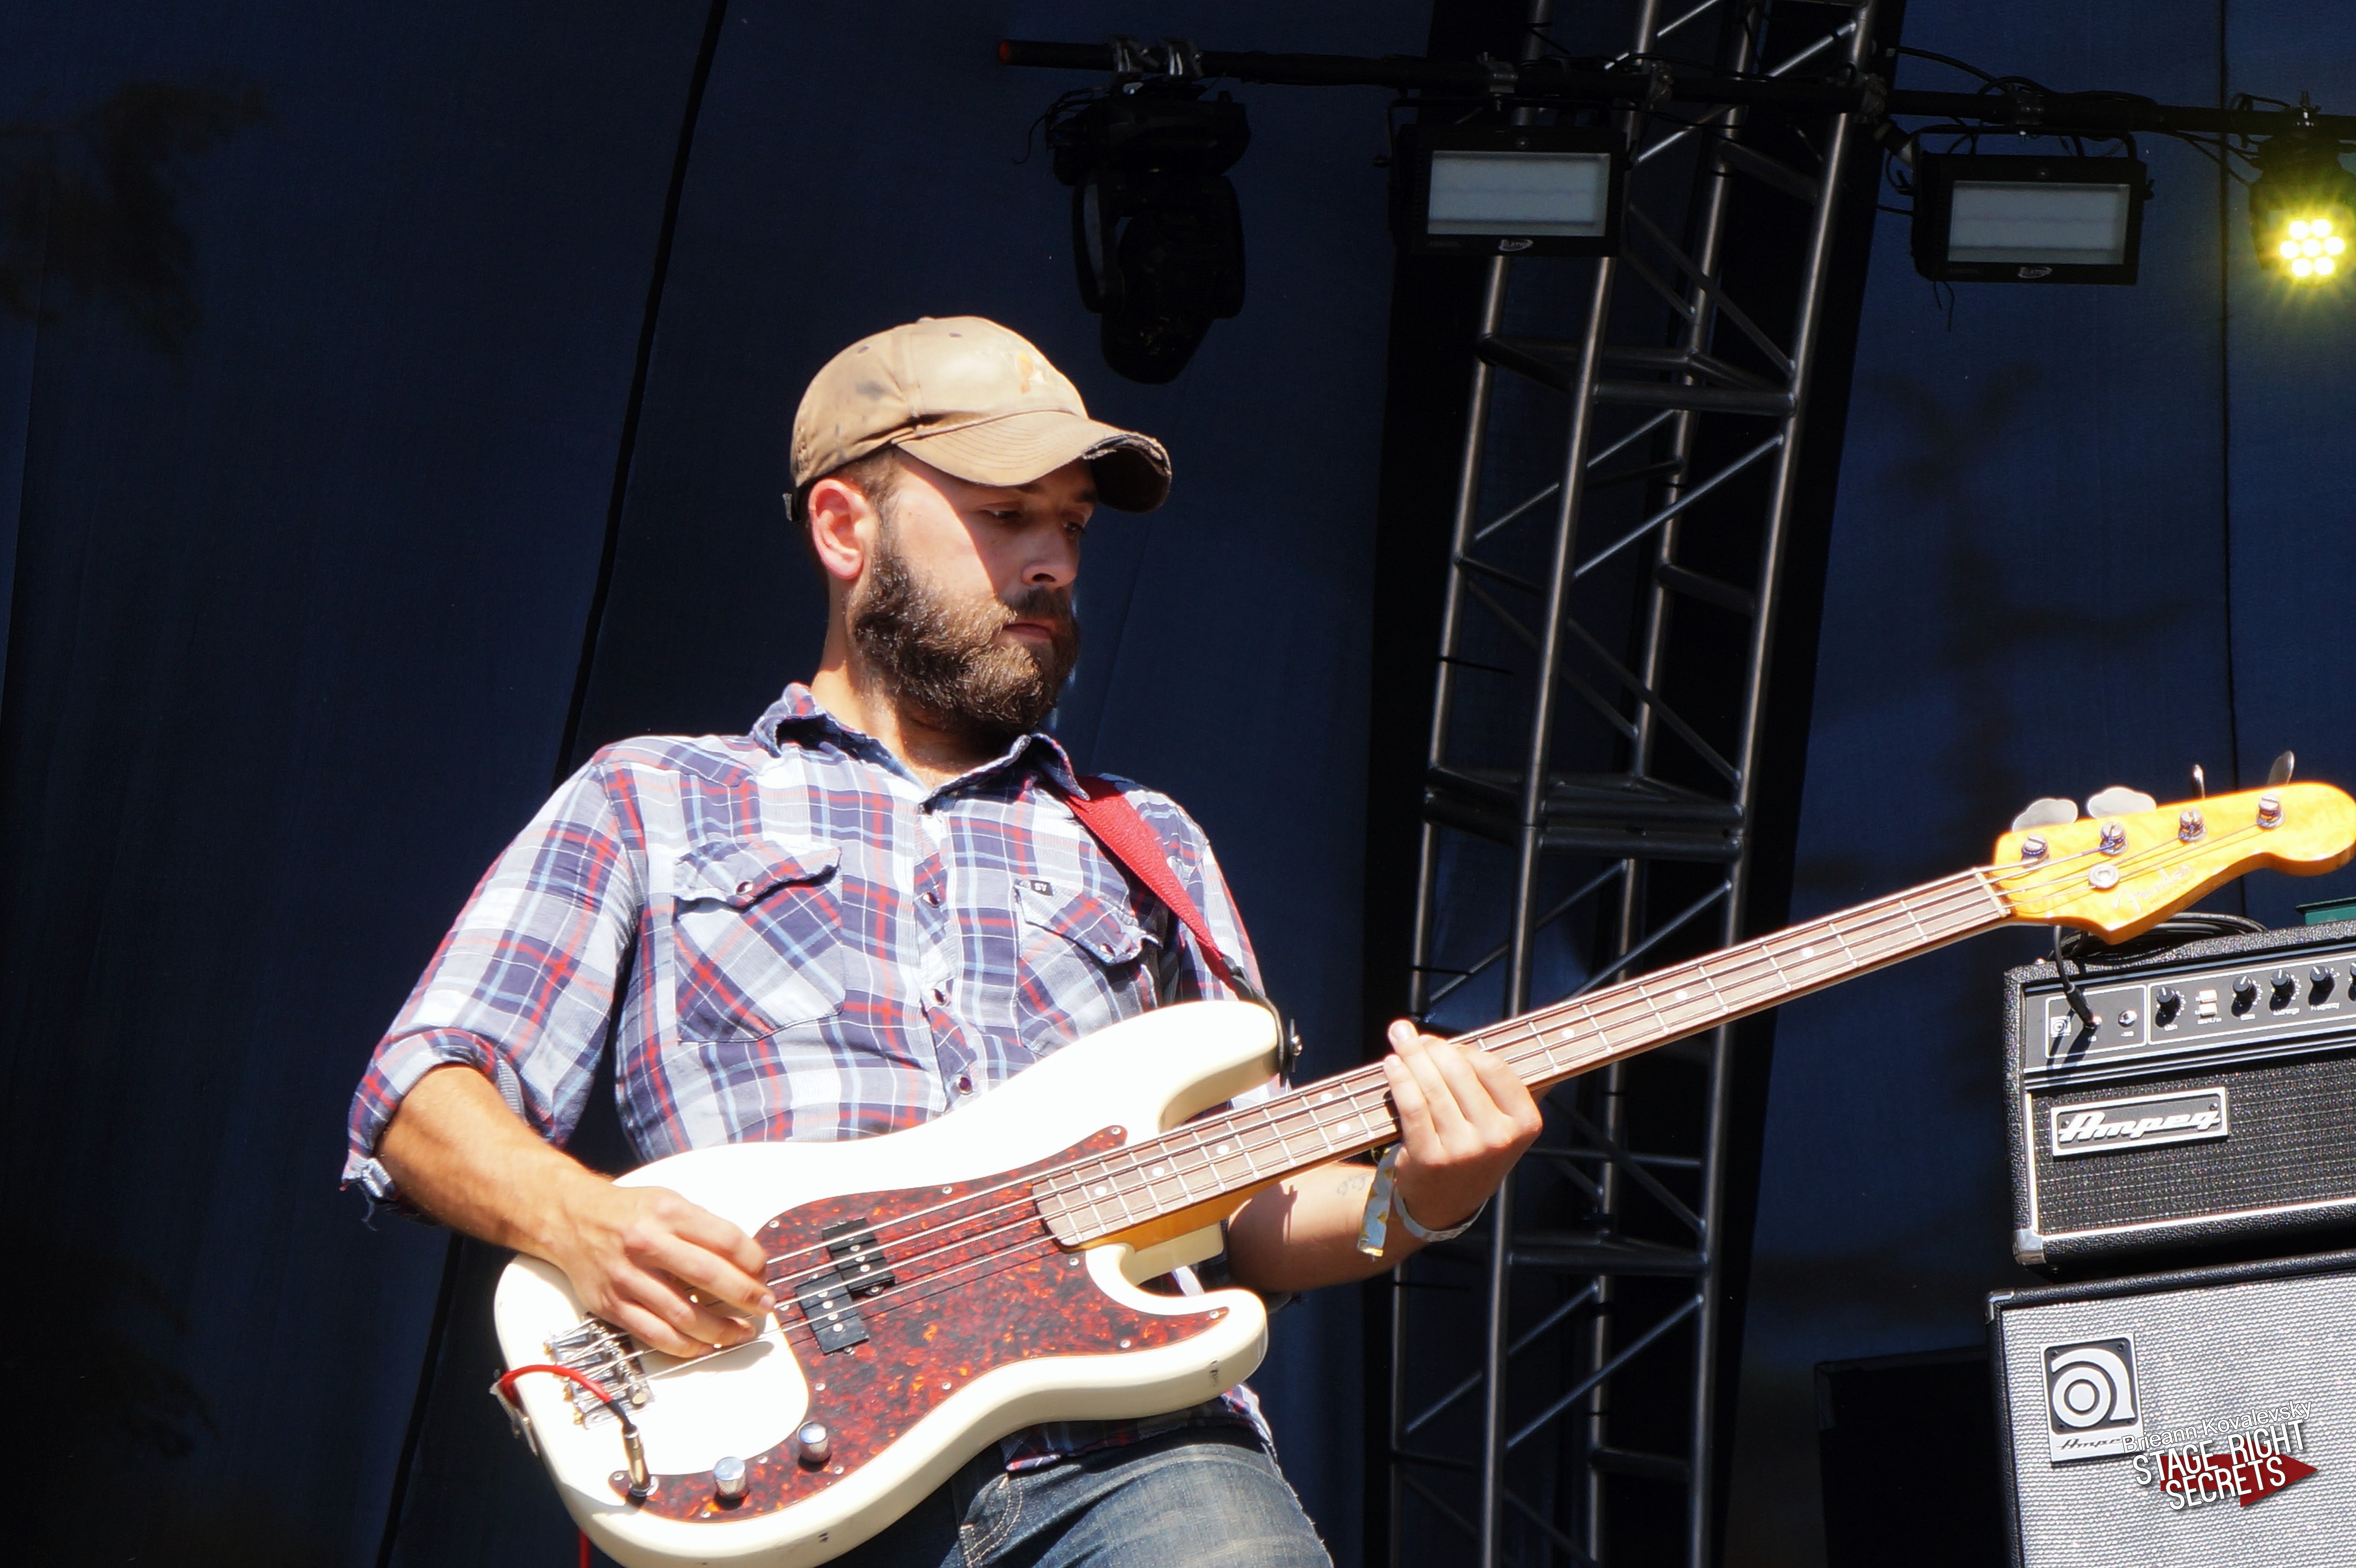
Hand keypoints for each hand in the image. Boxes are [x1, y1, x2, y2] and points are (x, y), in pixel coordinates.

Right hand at [544, 1181, 775, 1359]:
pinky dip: (685, 1346)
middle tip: (764, 1306)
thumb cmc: (628, 1212)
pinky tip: (705, 1346)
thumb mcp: (669, 1202)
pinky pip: (654, 1334)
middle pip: (708, 1276)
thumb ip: (704, 1228)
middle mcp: (647, 1243)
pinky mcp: (612, 1304)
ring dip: (720, 1329)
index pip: (724, 1240)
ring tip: (741, 1332)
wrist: (571, 1219)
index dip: (753, 1261)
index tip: (763, 1274)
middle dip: (745, 1296)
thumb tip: (745, 1263)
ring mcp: (627, 1277)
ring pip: (683, 1314)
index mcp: (668, 1213)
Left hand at [1380, 1019, 1543, 1232]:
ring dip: (1411, 1056)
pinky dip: (1399, 1079)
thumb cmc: (1472, 1153)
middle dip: (1432, 1047)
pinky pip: (1412, 1106)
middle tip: (1414, 1037)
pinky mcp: (1430, 1157)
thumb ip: (1499, 1088)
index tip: (1445, 1044)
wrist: (1445, 1204)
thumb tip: (1476, 1038)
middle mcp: (1498, 1138)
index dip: (1464, 1049)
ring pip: (1433, 1086)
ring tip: (1399, 1039)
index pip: (1493, 1068)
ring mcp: (1464, 1150)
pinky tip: (1392, 1065)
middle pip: (1459, 1072)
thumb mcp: (1503, 1127)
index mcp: (1525, 1124)